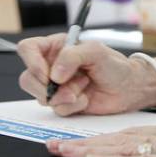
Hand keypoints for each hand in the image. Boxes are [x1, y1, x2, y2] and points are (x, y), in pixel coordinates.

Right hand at [17, 34, 148, 115]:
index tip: (46, 74)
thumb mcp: (96, 51)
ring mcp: (55, 86)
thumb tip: (54, 74)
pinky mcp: (62, 103)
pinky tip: (86, 98)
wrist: (128, 88)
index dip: (31, 62)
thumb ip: (72, 56)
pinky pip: (56, 109)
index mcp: (55, 47)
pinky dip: (72, 106)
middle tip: (68, 87)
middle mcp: (51, 66)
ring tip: (84, 88)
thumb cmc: (114, 65)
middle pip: (28, 78)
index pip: (28, 49)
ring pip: (41, 97)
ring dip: (64, 96)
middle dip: (47, 87)